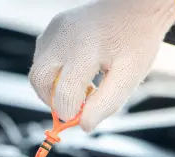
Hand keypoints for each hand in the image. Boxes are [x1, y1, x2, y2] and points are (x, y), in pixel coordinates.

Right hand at [29, 0, 174, 131]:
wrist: (137, 6)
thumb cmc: (136, 41)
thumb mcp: (129, 76)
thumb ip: (107, 103)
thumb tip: (84, 126)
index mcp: (86, 48)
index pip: (65, 92)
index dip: (70, 112)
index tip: (82, 117)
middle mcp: (64, 36)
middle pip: (40, 80)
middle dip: (52, 101)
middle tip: (74, 107)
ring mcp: (55, 29)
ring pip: (37, 70)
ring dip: (52, 87)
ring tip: (81, 87)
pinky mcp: (52, 27)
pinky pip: (42, 57)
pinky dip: (53, 72)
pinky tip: (77, 72)